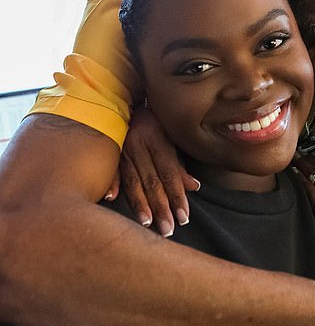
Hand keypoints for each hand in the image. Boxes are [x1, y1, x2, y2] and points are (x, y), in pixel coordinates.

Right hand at [118, 107, 199, 235]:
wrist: (123, 97)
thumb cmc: (151, 122)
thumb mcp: (168, 137)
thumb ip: (178, 164)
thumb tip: (194, 187)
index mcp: (157, 141)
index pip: (170, 173)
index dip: (177, 196)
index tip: (184, 217)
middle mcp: (140, 145)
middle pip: (152, 180)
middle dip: (161, 206)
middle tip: (168, 228)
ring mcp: (121, 148)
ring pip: (132, 178)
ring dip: (139, 202)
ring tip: (147, 222)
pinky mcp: (107, 151)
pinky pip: (109, 168)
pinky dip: (111, 182)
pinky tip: (111, 197)